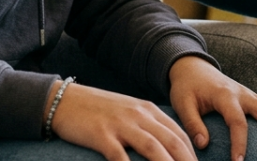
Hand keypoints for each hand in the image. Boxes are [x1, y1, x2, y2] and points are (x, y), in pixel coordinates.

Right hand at [50, 81, 196, 160]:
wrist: (65, 100)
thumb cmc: (98, 110)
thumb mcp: (128, 111)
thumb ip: (148, 125)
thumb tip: (168, 145)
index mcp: (148, 110)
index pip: (178, 133)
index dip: (192, 154)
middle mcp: (138, 115)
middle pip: (171, 141)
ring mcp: (120, 125)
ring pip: (152, 148)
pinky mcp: (101, 135)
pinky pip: (120, 156)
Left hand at [168, 56, 256, 160]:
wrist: (193, 67)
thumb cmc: (187, 87)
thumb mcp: (182, 103)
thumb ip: (191, 123)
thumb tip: (203, 145)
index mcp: (225, 95)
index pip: (237, 121)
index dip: (239, 143)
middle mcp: (243, 93)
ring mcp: (250, 95)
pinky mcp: (253, 98)